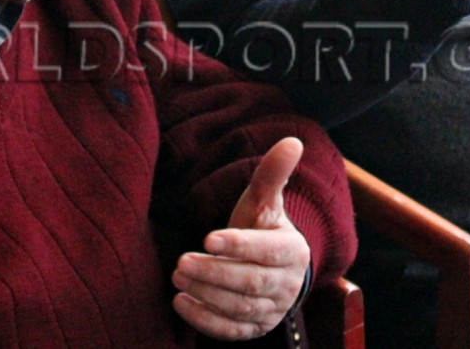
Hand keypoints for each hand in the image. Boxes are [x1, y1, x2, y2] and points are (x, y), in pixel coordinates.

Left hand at [171, 137, 311, 340]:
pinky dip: (206, 321)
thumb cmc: (262, 228)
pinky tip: (181, 303)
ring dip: (206, 294)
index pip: (266, 251)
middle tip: (181, 261)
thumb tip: (292, 141)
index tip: (208, 237)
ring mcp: (272, 311)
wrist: (274, 270)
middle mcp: (287, 285)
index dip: (238, 244)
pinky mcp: (255, 330)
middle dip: (215, 273)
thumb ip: (273, 174)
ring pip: (239, 307)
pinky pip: (231, 331)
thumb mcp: (265, 202)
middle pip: (250, 282)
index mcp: (292, 251)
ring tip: (177, 277)